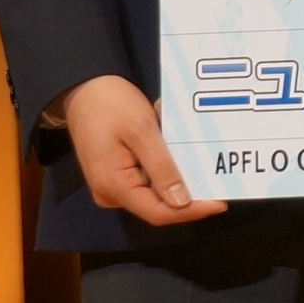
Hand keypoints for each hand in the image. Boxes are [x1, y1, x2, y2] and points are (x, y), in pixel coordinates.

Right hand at [60, 75, 228, 225]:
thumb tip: (181, 201)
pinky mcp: (117, 175)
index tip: (220, 203)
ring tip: (187, 144)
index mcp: (113, 186)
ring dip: (176, 171)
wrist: (82, 89)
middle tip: (212, 168)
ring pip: (155, 190)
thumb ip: (161, 167)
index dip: (191, 211)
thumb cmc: (109, 104)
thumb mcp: (141, 130)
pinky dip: (163, 162)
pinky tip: (168, 139)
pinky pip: (147, 177)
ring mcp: (112, 185)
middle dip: (187, 189)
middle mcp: (111, 193)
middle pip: (158, 204)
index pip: (158, 213)